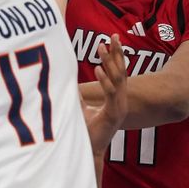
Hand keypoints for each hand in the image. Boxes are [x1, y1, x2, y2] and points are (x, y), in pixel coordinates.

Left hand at [82, 34, 127, 154]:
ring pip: (117, 80)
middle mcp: (120, 101)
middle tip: (112, 35)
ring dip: (109, 62)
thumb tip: (66, 79)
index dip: (116, 55)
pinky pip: (111, 94)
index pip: (119, 72)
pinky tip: (97, 69)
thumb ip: (77, 94)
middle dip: (117, 52)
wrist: (89, 152)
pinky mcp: (114, 115)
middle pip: (122, 71)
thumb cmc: (86, 131)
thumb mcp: (80, 107)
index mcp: (116, 98)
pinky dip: (105, 80)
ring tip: (101, 47)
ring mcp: (119, 107)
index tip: (111, 39)